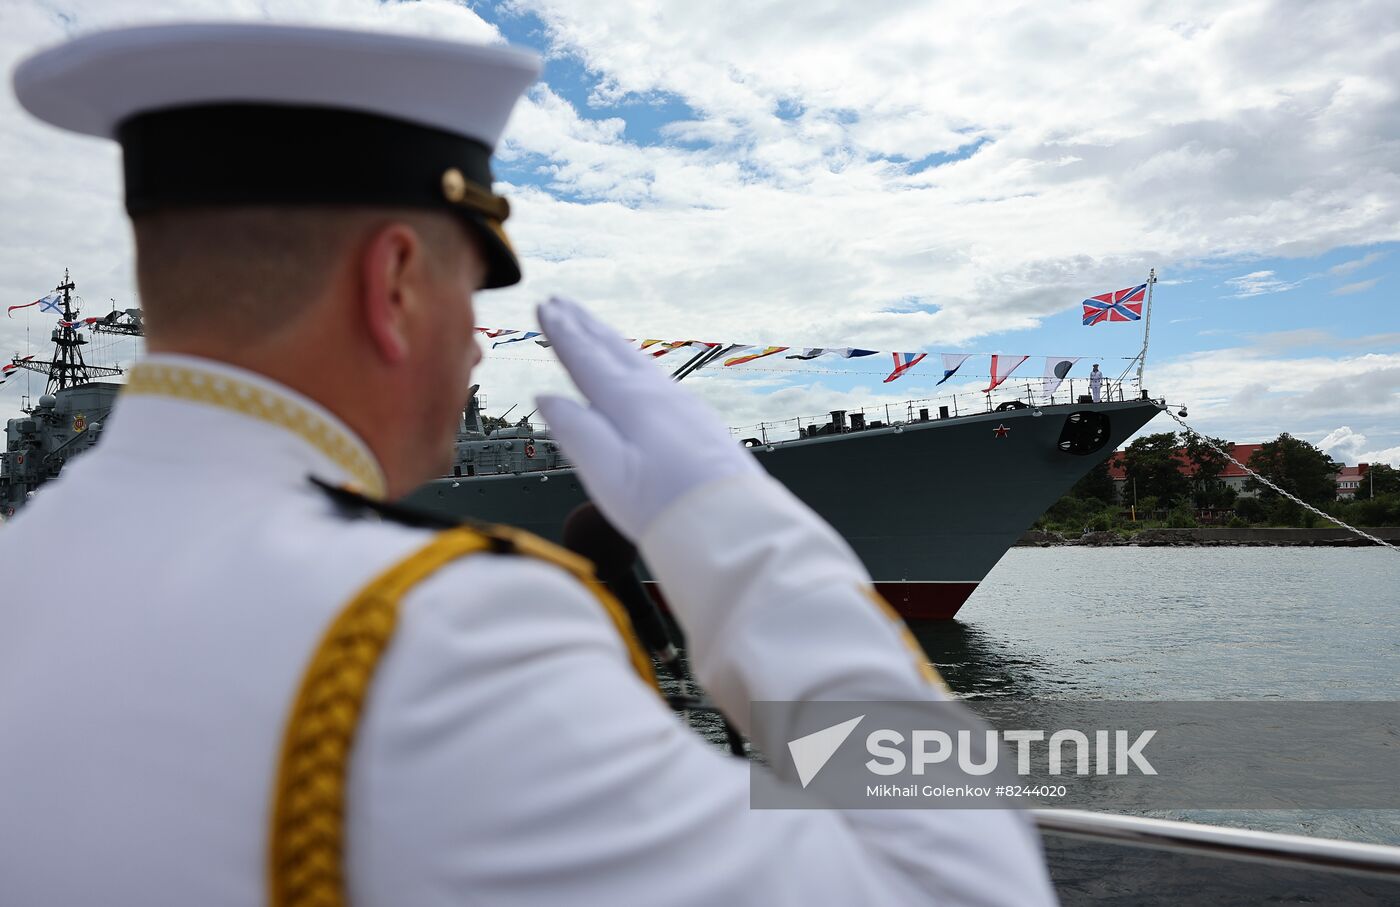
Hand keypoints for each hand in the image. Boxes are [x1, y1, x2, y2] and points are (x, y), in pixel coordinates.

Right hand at [535, 297, 760, 539]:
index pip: (587, 359)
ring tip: (593, 327)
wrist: (731, 525)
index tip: (545, 307)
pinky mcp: (699, 424)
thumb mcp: (606, 472)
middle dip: (585, 325)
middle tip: (563, 302)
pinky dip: (636, 363)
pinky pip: (657, 378)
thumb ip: (575, 431)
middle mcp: (659, 394)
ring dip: (610, 340)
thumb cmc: (665, 506)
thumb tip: (546, 397)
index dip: (563, 333)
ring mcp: (683, 406)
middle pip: (614, 350)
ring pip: (639, 361)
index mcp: (631, 402)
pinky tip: (638, 371)